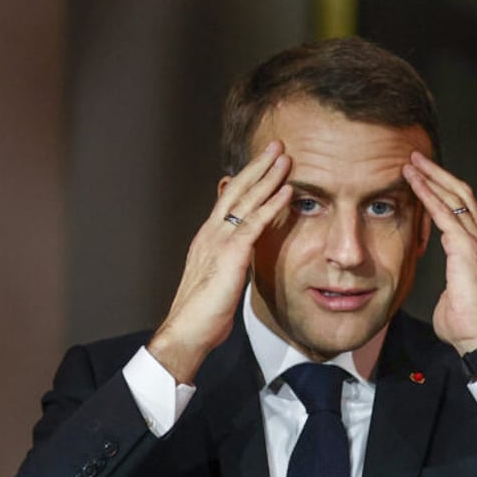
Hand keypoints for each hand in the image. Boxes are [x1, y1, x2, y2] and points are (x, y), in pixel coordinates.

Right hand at [148, 141, 292, 382]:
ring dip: (268, 176)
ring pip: (246, 200)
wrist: (188, 330)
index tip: (263, 165)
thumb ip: (231, 262)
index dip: (247, 180)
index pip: (229, 200)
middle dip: (258, 166)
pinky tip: (288, 189)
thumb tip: (243, 257)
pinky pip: (255, 222)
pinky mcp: (230, 254)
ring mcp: (219, 240)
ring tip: (286, 157)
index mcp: (208, 238)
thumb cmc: (204, 313)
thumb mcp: (219, 279)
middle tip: (277, 146)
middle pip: (236, 190)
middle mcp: (211, 233)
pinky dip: (272, 204)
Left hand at [403, 152, 476, 374]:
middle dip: (437, 173)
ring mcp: (476, 241)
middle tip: (415, 158)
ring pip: (453, 196)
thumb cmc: (466, 324)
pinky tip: (414, 183)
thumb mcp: (451, 295)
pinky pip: (445, 213)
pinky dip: (429, 195)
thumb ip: (445, 285)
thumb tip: (440, 291)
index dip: (441, 189)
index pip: (460, 208)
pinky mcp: (467, 248)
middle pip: (460, 193)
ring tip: (411, 163)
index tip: (422, 176)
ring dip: (431, 177)